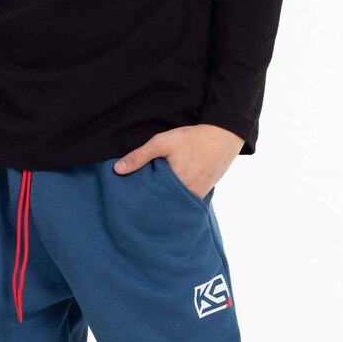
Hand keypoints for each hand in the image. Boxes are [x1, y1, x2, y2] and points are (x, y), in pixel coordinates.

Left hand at [112, 124, 243, 198]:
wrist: (224, 135)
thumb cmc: (193, 138)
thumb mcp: (162, 142)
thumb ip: (139, 156)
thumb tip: (117, 170)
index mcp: (176, 186)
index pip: (153, 202)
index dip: (142, 203)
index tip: (130, 204)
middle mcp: (188, 195)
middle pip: (165, 206)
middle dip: (153, 205)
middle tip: (138, 206)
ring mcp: (199, 195)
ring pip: (177, 204)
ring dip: (166, 202)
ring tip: (152, 201)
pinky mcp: (205, 191)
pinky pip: (188, 200)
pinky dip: (178, 198)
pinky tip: (170, 194)